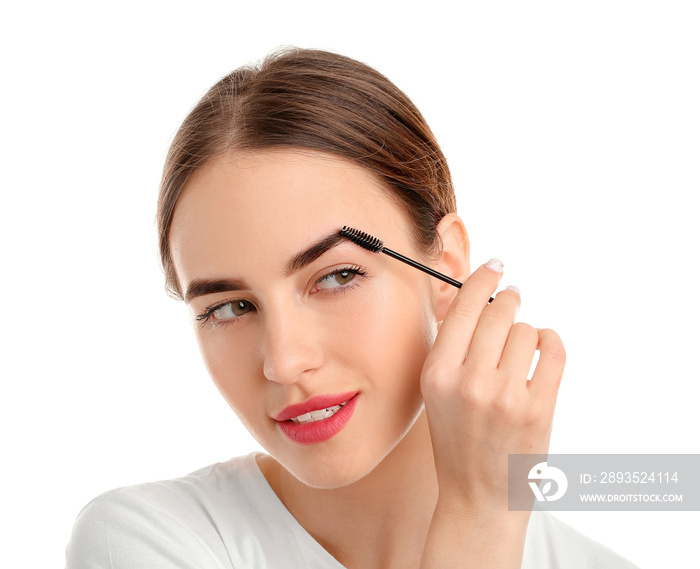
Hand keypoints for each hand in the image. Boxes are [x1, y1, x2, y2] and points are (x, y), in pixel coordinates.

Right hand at [420, 259, 565, 513]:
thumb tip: (479, 296)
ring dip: (527, 334)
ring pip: (527, 330)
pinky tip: (543, 349)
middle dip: (510, 300)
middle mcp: (468, 382)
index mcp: (437, 374)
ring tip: (519, 354)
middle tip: (513, 299)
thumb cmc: (457, 437)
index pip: (463, 307)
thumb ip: (452, 346)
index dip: (483, 279)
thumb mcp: (437, 391)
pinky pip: (553, 349)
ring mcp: (505, 397)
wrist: (478, 495)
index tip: (496, 265)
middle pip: (499, 311)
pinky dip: (551, 342)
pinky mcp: (538, 409)